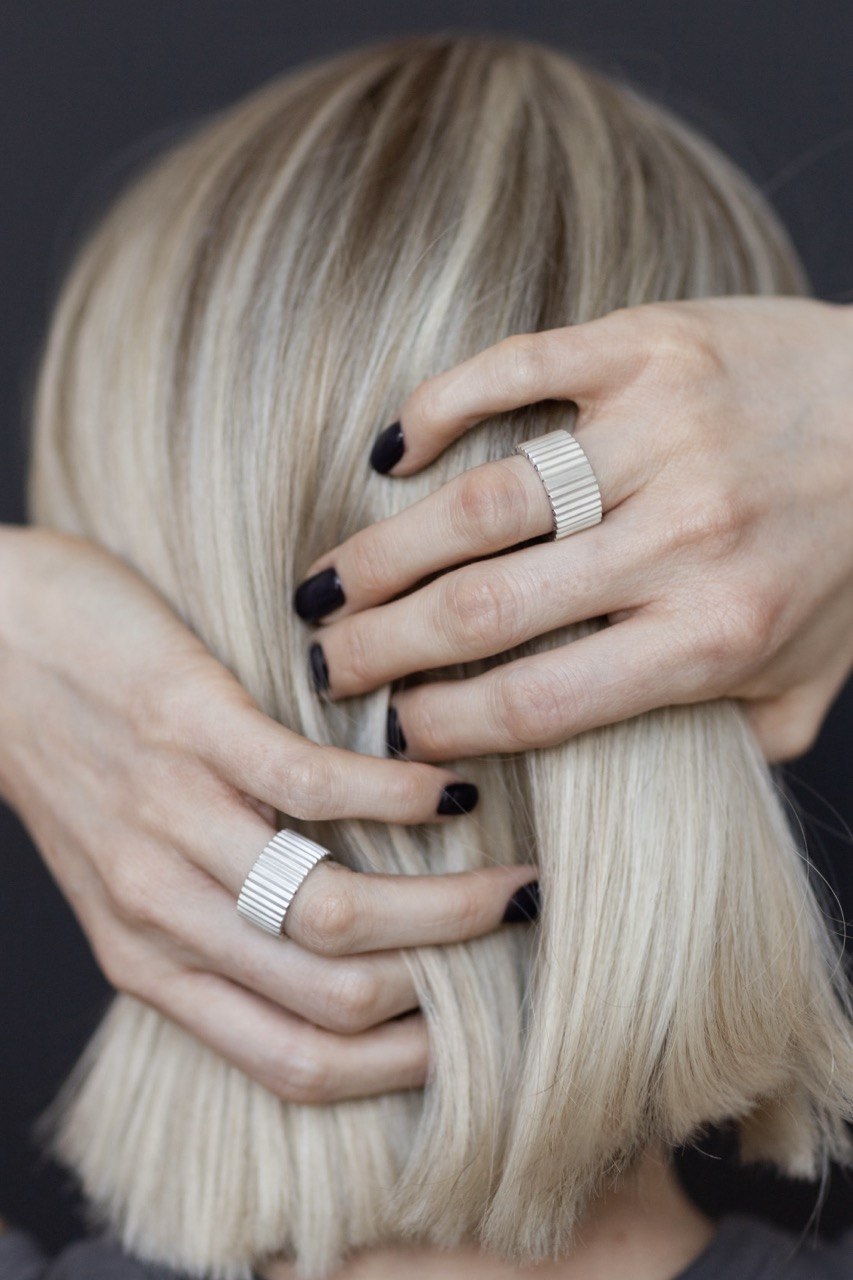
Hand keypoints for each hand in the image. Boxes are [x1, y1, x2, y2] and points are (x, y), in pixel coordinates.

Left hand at [0, 526, 536, 1101]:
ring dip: (447, 904)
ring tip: (514, 878)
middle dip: (449, 980)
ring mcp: (174, 821)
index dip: (403, 1065)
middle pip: (336, 997)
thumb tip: (361, 959)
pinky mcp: (189, 729)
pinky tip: (450, 786)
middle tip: (518, 935)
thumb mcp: (137, 879)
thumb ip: (226, 929)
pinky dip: (401, 795)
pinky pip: (313, 787)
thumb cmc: (81, 760)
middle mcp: (160, 913)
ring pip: (333, 910)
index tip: (475, 1030)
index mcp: (153, 963)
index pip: (299, 1063)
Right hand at [294, 297, 852, 761]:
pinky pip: (514, 372)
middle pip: (485, 609)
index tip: (386, 731)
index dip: (440, 725)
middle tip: (321, 663)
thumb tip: (617, 787)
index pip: (537, 702)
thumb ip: (720, 745)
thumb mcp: (802, 682)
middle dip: (380, 647)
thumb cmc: (850, 559)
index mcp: (713, 636)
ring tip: (325, 584)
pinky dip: (438, 408)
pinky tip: (391, 454)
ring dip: (383, 550)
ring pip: (482, 502)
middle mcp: (682, 539)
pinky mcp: (648, 346)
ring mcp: (661, 432)